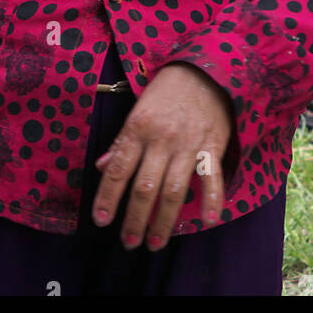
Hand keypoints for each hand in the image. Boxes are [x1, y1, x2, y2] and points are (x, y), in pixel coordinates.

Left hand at [90, 61, 233, 250]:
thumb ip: (121, 142)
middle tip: (128, 242)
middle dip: (135, 219)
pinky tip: (208, 221)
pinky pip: (212, 178)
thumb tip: (102, 167)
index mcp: (137, 128)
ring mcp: (187, 144)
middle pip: (144, 187)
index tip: (101, 221)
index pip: (118, 169)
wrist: (203, 70)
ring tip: (155, 242)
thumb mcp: (137, 110)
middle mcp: (160, 139)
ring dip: (164, 221)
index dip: (108, 197)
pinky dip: (212, 200)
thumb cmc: (165, 91)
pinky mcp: (212, 147)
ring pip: (174, 190)